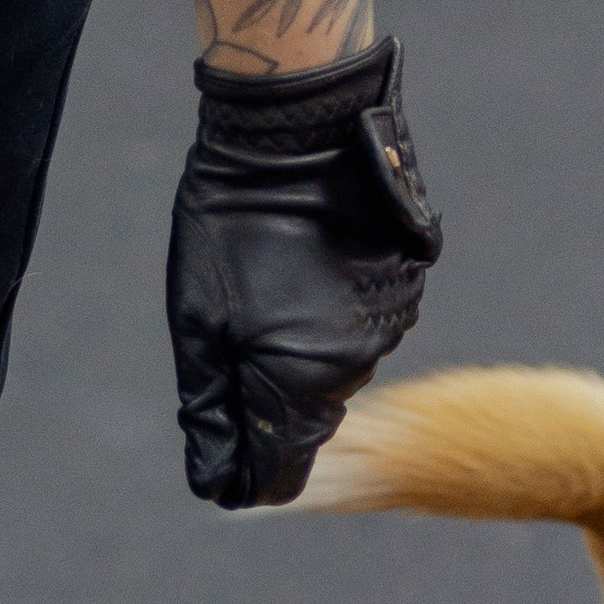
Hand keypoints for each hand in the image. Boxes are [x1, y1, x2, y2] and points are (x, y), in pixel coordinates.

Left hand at [167, 36, 441, 508]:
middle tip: (228, 331)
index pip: (281, 470)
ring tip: (268, 282)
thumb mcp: (195, 317)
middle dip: (267, 396)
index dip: (245, 473)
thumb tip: (213, 478)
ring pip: (335, 369)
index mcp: (298, 378)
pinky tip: (305, 262)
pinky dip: (330, 309)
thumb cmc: (231, 219)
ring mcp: (391, 323)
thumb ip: (210, 406)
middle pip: (308, 417)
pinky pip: (362, 324)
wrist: (301, 125)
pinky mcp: (407, 286)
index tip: (218, 460)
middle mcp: (357, 363)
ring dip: (300, 347)